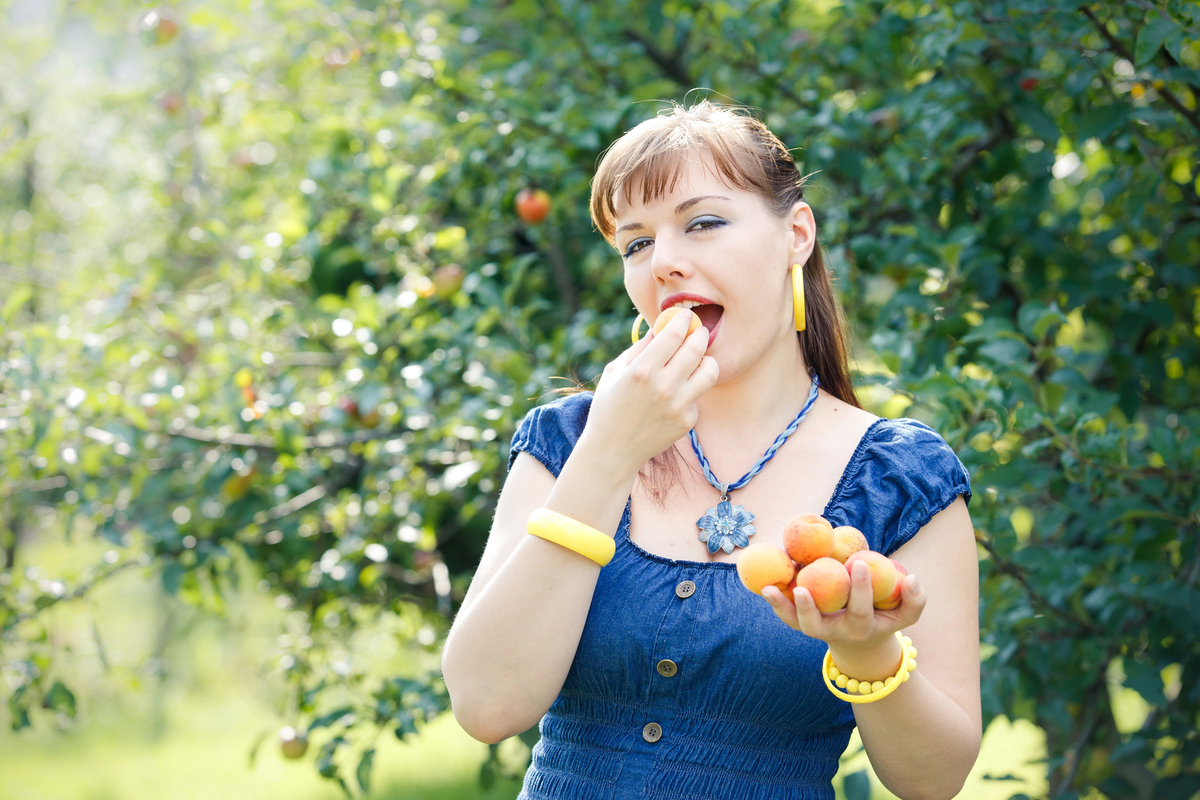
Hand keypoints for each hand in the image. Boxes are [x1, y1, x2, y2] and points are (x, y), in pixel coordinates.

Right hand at [584, 309, 718, 470]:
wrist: (612, 451)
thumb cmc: (609, 406)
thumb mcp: (615, 372)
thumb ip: (639, 348)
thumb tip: (661, 327)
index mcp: (642, 370)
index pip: (674, 334)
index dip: (683, 320)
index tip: (685, 316)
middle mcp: (664, 386)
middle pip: (696, 348)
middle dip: (700, 334)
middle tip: (698, 331)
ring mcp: (679, 405)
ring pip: (710, 371)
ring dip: (706, 360)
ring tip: (696, 360)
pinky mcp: (687, 421)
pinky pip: (697, 395)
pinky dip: (690, 389)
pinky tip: (675, 395)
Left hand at [762, 560, 925, 679]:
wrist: (861, 643)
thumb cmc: (884, 619)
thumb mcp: (905, 615)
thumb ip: (914, 599)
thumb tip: (912, 579)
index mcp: (861, 627)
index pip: (860, 610)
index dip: (861, 588)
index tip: (859, 562)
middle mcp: (835, 631)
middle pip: (820, 624)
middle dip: (811, 607)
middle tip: (804, 585)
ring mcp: (816, 630)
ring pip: (797, 624)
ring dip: (783, 608)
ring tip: (770, 589)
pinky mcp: (802, 624)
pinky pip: (787, 616)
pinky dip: (776, 603)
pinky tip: (765, 586)